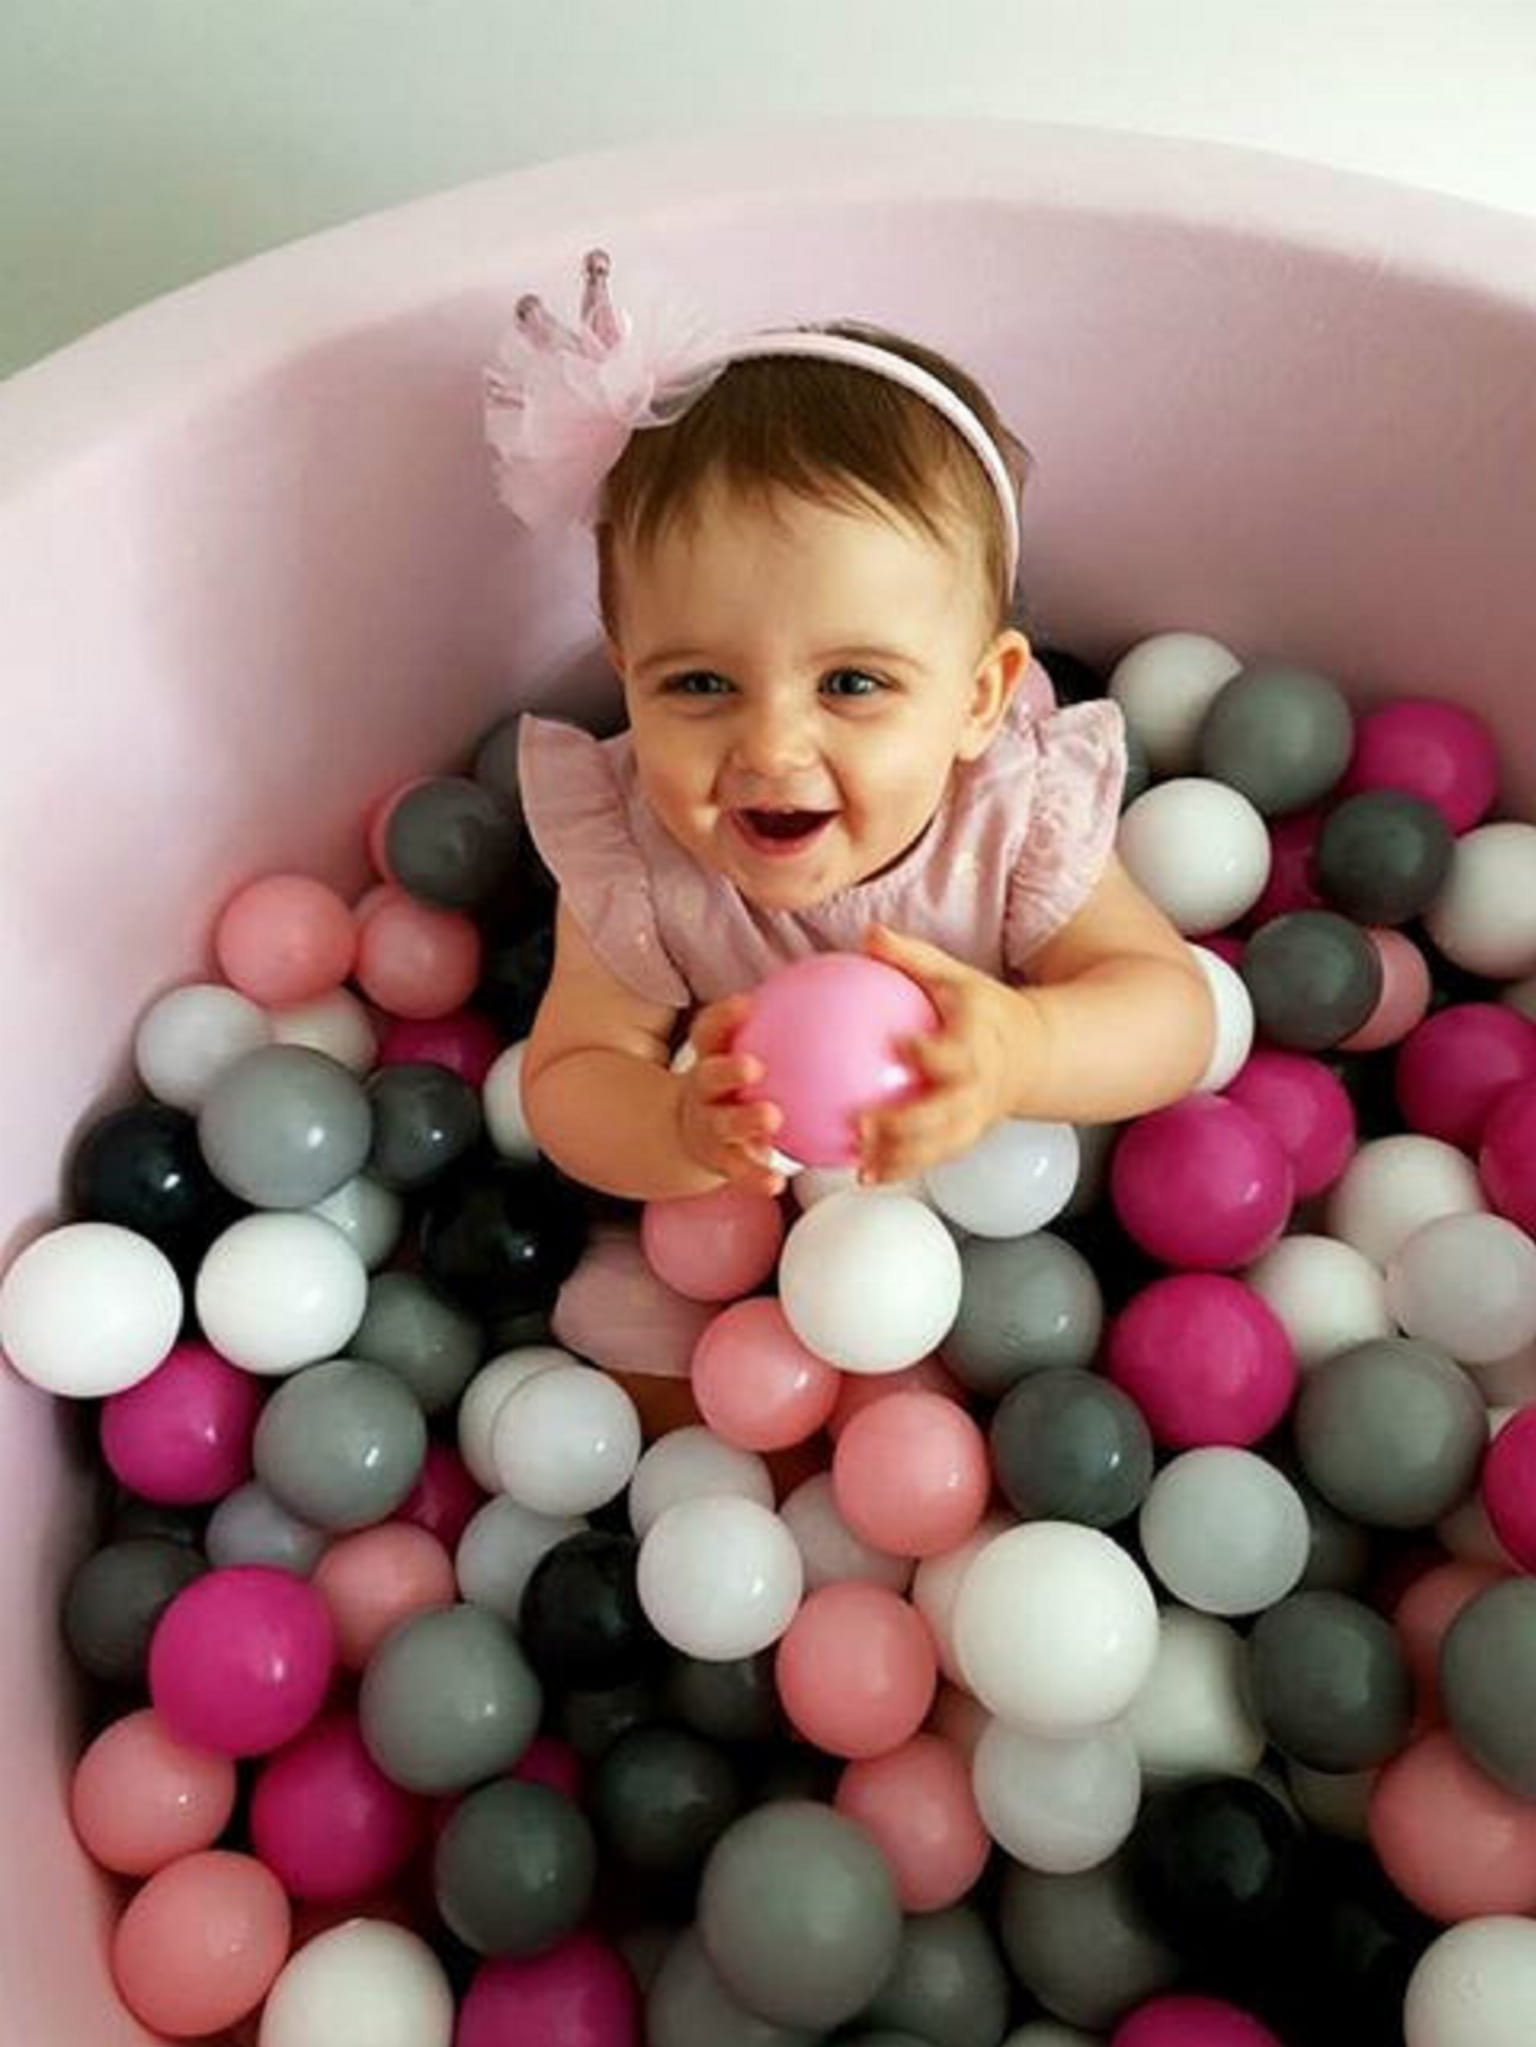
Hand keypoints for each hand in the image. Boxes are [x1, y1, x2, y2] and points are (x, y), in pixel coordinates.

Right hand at [674, 994, 786, 1196]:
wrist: (699, 1130)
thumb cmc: (744, 1081)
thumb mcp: (755, 1050)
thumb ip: (794, 1025)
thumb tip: (847, 990)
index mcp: (714, 1055)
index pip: (712, 1030)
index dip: (725, 1017)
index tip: (747, 1004)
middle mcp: (706, 1088)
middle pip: (709, 1075)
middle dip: (728, 1069)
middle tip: (754, 1066)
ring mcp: (710, 1125)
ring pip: (722, 1124)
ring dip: (744, 1121)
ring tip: (770, 1118)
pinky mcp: (721, 1159)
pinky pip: (738, 1169)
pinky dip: (754, 1176)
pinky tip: (776, 1183)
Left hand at [857, 924, 1026, 1183]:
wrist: (1034, 1051)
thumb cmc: (982, 1009)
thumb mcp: (954, 975)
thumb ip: (911, 957)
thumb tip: (869, 935)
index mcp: (978, 1042)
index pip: (957, 1050)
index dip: (932, 1052)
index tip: (899, 1044)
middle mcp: (980, 1086)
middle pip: (946, 1112)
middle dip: (907, 1125)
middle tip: (863, 1125)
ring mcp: (976, 1117)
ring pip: (941, 1146)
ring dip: (902, 1159)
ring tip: (861, 1167)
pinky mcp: (968, 1137)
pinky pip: (935, 1158)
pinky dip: (902, 1169)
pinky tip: (864, 1176)